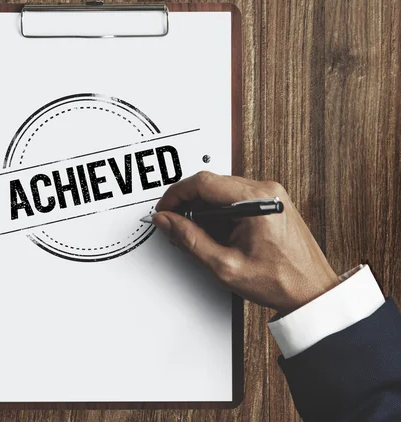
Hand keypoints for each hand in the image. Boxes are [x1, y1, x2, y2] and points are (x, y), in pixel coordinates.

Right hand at [154, 171, 338, 314]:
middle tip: (176, 227)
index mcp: (257, 200)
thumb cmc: (281, 282)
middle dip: (188, 204)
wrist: (311, 292)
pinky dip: (219, 213)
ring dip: (203, 210)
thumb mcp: (224, 265)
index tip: (165, 210)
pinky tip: (217, 234)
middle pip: (211, 184)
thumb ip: (190, 239)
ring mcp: (271, 195)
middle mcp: (267, 191)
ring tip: (199, 236)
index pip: (203, 182)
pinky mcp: (271, 203)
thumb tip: (167, 221)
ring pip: (221, 191)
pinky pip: (235, 198)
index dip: (177, 195)